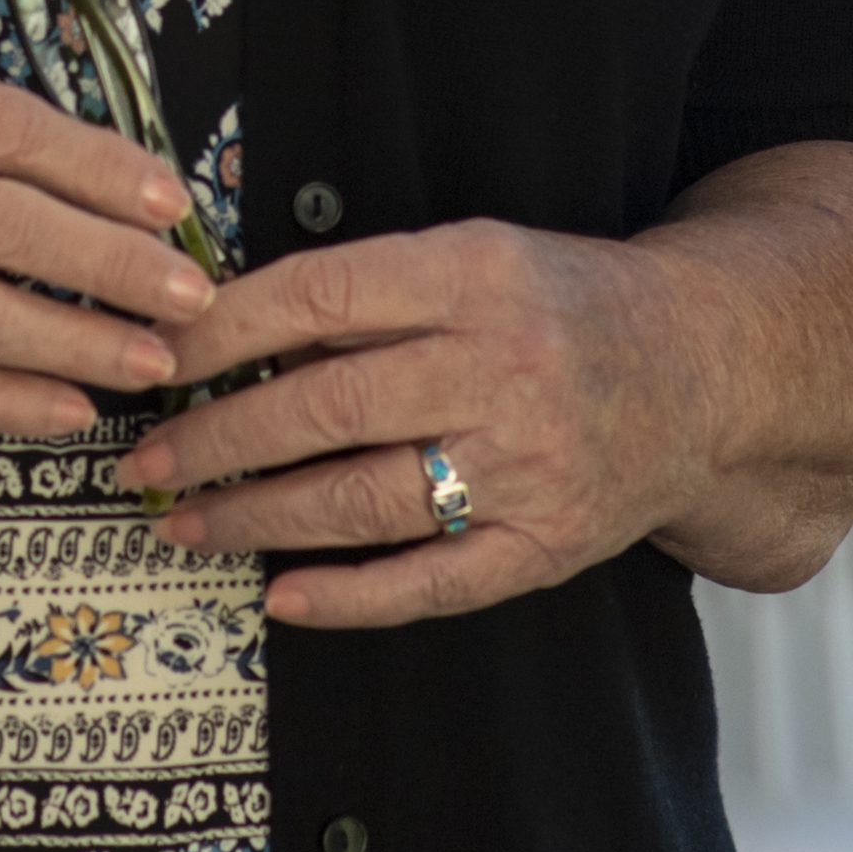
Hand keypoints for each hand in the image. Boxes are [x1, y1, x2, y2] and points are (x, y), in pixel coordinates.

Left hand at [115, 220, 728, 629]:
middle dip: (217, 439)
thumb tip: (229, 332)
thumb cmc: (565, 305)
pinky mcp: (546, 543)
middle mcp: (501, 366)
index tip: (157, 358)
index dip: (222, 332)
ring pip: (360, 501)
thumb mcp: (475, 254)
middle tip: (148, 462)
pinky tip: (282, 594)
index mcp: (473, 275)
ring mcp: (526, 463)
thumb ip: (369, 291)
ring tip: (188, 522)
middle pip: (325, 408)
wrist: (704, 368)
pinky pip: (428, 583)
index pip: (317, 296)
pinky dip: (347, 597)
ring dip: (256, 518)